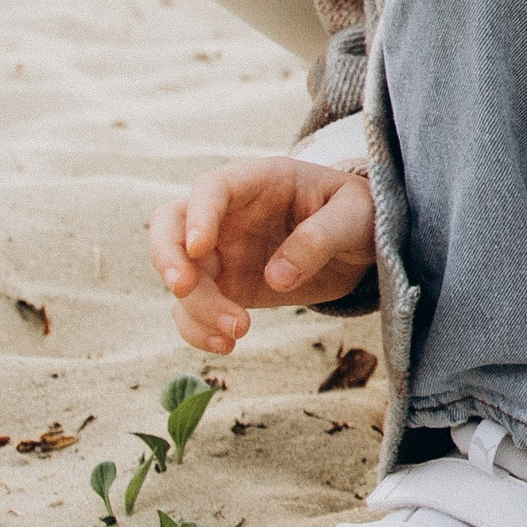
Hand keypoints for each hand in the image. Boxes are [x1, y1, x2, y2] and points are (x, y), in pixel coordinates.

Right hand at [148, 159, 375, 353]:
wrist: (358, 243)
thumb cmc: (356, 214)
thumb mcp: (354, 215)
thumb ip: (319, 238)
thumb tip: (278, 277)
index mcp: (256, 182)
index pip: (211, 189)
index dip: (198, 215)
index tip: (200, 247)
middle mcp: (227, 215)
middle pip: (170, 226)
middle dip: (168, 257)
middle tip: (183, 289)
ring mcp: (221, 252)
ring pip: (180, 274)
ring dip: (195, 307)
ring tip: (235, 332)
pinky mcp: (226, 287)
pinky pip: (194, 308)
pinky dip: (198, 329)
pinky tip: (227, 344)